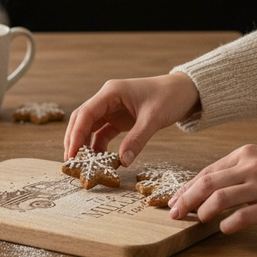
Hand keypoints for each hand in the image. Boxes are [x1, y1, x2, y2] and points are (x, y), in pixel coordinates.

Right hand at [64, 73, 199, 166]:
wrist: (185, 91)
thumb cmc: (169, 97)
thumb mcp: (153, 119)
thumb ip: (137, 140)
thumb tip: (123, 162)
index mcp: (111, 92)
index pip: (85, 114)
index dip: (76, 134)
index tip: (71, 154)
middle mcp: (107, 99)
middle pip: (82, 120)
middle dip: (74, 141)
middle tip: (71, 163)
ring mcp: (112, 109)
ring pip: (89, 128)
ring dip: (85, 145)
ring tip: (82, 165)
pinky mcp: (119, 119)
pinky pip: (102, 134)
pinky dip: (99, 147)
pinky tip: (100, 161)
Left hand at [168, 145, 256, 234]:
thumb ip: (235, 170)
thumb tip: (207, 187)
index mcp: (244, 154)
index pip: (207, 171)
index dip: (187, 187)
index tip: (174, 199)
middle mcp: (250, 168)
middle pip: (207, 184)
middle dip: (186, 199)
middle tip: (174, 213)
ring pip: (220, 199)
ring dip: (203, 211)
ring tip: (198, 220)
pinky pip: (242, 217)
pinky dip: (228, 224)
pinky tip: (224, 229)